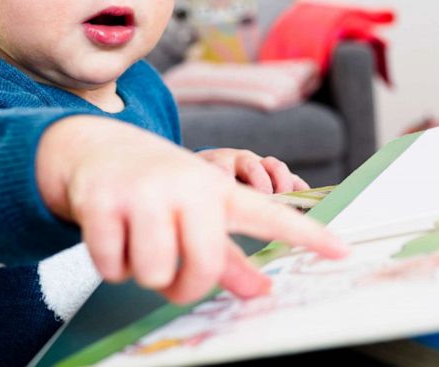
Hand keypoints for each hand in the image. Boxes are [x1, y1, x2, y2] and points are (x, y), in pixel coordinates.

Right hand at [36, 116, 349, 304]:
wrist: (97, 149)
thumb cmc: (160, 190)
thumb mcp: (197, 213)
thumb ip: (229, 256)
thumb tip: (261, 290)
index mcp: (217, 192)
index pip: (269, 216)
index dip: (305, 235)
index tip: (341, 250)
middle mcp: (187, 187)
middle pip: (202, 269)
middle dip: (185, 287)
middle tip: (174, 277)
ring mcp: (144, 192)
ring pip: (154, 273)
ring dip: (143, 273)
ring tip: (140, 244)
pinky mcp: (102, 201)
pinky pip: (113, 266)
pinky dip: (111, 265)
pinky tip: (113, 236)